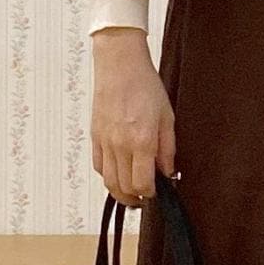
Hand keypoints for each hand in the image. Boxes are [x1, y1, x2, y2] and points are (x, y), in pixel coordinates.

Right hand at [90, 33, 175, 206]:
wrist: (120, 66)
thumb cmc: (145, 86)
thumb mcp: (167, 117)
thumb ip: (168, 149)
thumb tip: (168, 172)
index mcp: (141, 141)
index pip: (142, 183)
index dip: (150, 194)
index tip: (157, 192)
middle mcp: (120, 145)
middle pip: (124, 187)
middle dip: (136, 198)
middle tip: (145, 197)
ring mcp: (105, 142)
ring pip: (109, 182)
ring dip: (120, 192)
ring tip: (132, 193)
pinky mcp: (95, 136)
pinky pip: (99, 166)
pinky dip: (108, 176)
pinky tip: (119, 173)